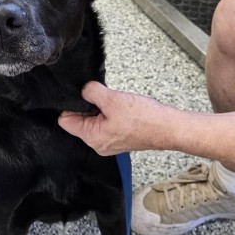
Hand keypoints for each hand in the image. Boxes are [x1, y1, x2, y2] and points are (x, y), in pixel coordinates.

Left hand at [58, 81, 175, 154]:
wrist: (169, 128)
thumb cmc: (145, 119)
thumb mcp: (112, 99)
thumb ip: (92, 92)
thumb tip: (84, 89)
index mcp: (92, 137)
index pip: (65, 121)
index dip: (70, 106)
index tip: (81, 96)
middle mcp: (98, 144)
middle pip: (79, 121)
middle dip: (88, 107)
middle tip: (104, 99)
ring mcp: (109, 143)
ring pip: (94, 122)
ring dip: (101, 110)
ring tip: (115, 104)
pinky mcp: (119, 139)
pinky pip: (106, 124)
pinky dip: (111, 115)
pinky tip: (122, 109)